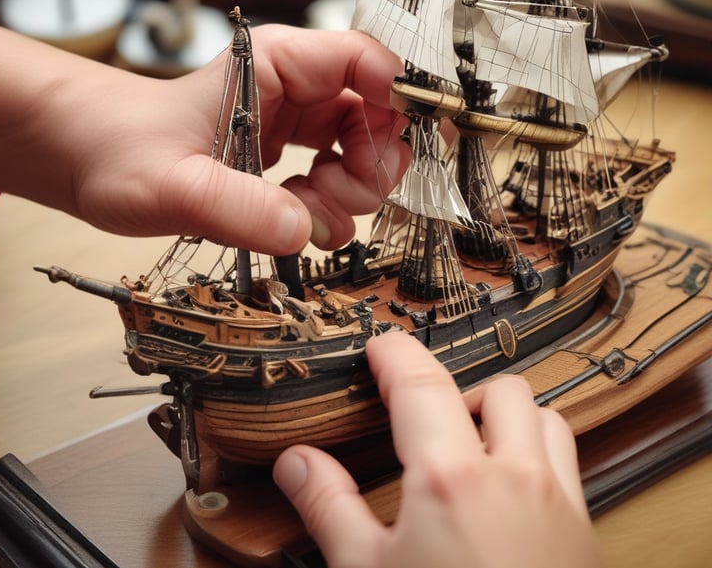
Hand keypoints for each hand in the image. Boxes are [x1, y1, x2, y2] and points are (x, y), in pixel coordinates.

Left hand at [0, 23, 407, 253]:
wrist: (90, 158)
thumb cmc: (118, 148)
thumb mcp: (173, 185)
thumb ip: (238, 208)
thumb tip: (303, 232)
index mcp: (274, 64)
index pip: (364, 60)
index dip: (399, 98)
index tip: (399, 149)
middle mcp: (295, 86)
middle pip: (380, 114)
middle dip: (371, 166)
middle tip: (327, 198)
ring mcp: (297, 120)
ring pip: (368, 151)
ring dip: (349, 195)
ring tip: (297, 211)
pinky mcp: (291, 152)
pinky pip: (342, 178)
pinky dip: (330, 208)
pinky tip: (290, 217)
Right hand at [273, 331, 601, 567]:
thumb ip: (329, 506)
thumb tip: (296, 461)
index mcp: (451, 476)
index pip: (419, 381)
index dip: (393, 352)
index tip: (377, 346)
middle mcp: (514, 475)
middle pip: (496, 388)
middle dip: (458, 388)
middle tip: (425, 417)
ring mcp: (559, 502)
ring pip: (543, 417)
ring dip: (506, 415)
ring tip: (471, 444)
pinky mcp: (584, 533)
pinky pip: (568, 462)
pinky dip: (538, 451)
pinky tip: (508, 490)